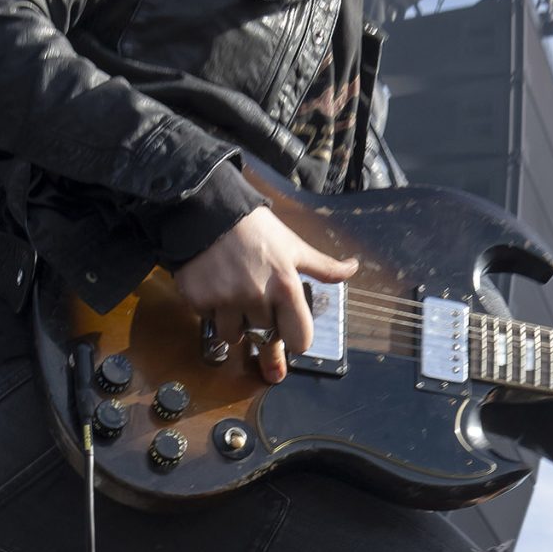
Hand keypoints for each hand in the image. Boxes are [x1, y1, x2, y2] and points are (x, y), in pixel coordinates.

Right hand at [174, 206, 357, 384]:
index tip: (286, 329)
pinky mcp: (199, 300)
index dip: (294, 337)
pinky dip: (212, 309)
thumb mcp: (294, 246)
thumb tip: (353, 268)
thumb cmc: (256, 229)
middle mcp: (256, 298)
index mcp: (285, 287)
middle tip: (254, 297)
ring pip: (233, 336)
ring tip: (233, 293)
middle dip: (261, 324)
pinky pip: (209, 321)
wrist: (208, 211)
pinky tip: (214, 285)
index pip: (299, 341)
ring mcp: (225, 301)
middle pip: (264, 338)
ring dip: (234, 322)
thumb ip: (323, 267)